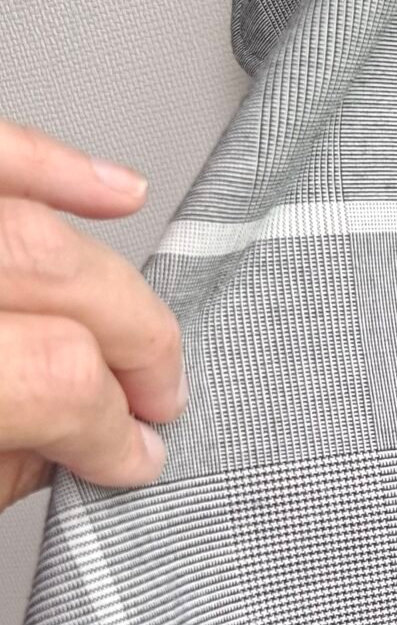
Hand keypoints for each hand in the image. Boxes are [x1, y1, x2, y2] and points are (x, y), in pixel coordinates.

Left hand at [0, 117, 184, 513]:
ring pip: (25, 214)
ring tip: (145, 327)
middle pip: (54, 276)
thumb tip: (77, 447)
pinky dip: (47, 161)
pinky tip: (111, 191)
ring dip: (109, 269)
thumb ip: (6, 464)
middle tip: (155, 398)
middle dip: (132, 344)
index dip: (115, 429)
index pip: (57, 379)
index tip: (134, 457)